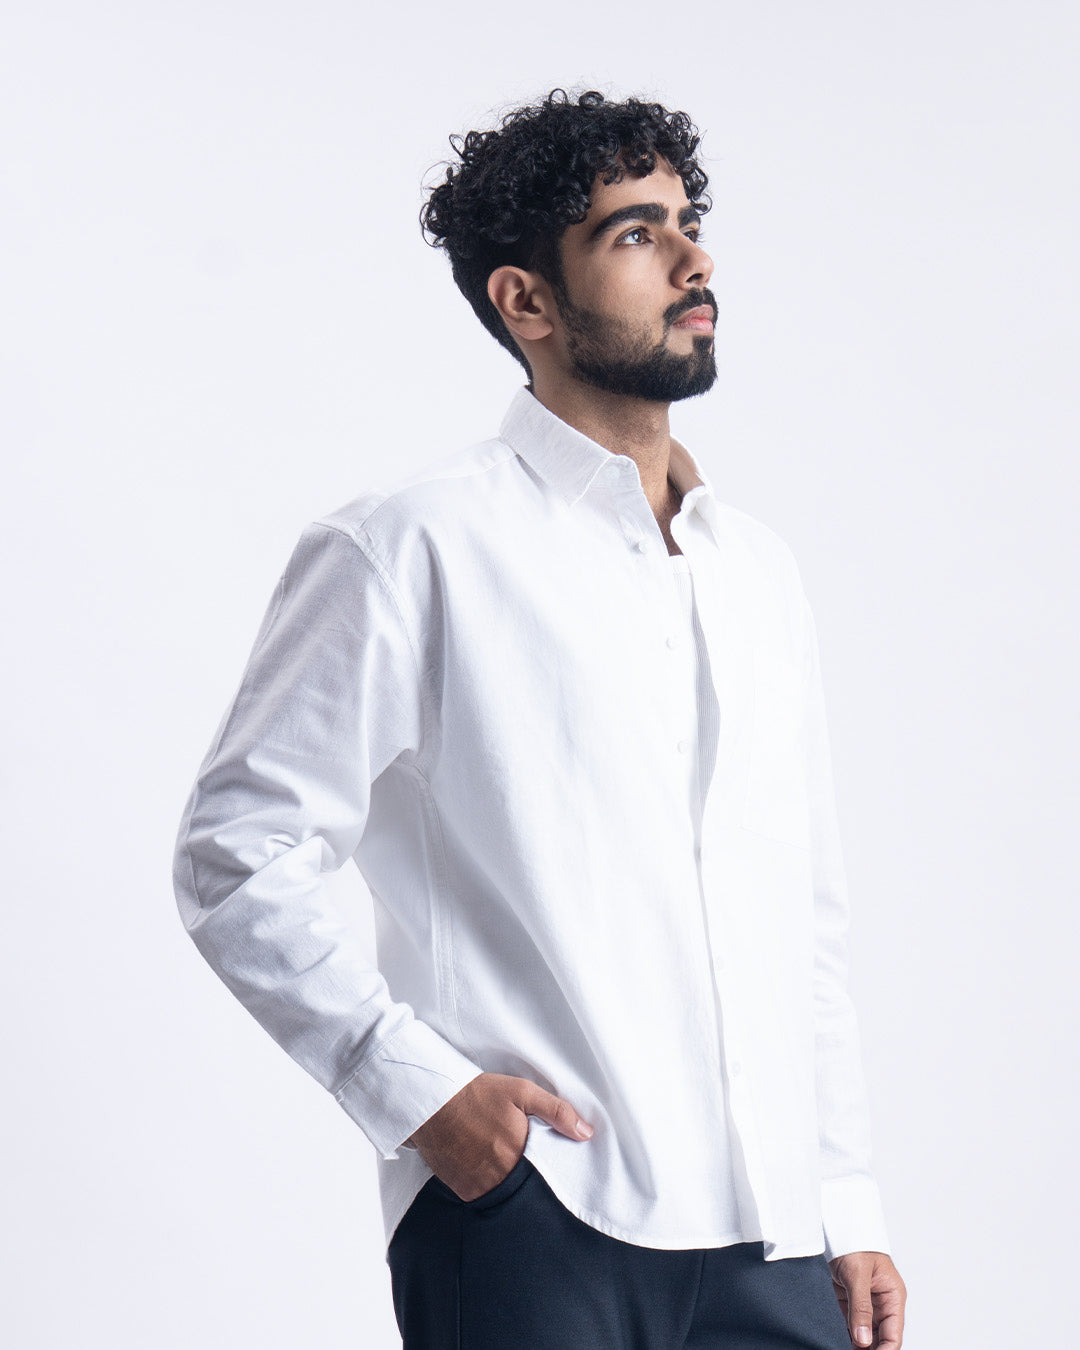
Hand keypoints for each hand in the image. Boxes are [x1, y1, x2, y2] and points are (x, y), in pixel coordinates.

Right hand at [405, 1071, 593, 1200]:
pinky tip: (485, 1168)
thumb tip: (586, 1133)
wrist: (431, 1101)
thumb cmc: (477, 1094)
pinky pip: (482, 1197)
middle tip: (523, 1163)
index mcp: (519, 1153)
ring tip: (503, 1165)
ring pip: (504, 1195)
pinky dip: (487, 1187)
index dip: (550, 1172)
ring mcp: (479, 1186)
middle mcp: (500, 1176)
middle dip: (529, 1179)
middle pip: (525, 1187)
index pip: (547, 1175)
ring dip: (508, 1184)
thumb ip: (557, 1112)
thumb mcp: (522, 1092)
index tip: (550, 1166)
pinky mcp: (461, 1190)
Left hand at [828, 1250, 905, 1347]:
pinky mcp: (849, 1301)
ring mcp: (865, 1304)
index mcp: (893, 1297)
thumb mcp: (858, 1275)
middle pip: (879, 1338)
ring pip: (864, 1335)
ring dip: (856, 1344)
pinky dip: (844, 1334)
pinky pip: (850, 1325)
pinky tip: (835, 1340)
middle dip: (868, 1349)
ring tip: (840, 1348)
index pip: (893, 1335)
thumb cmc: (855, 1241)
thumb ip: (861, 1307)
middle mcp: (882, 1303)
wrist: (836, 1227)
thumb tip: (863, 1340)